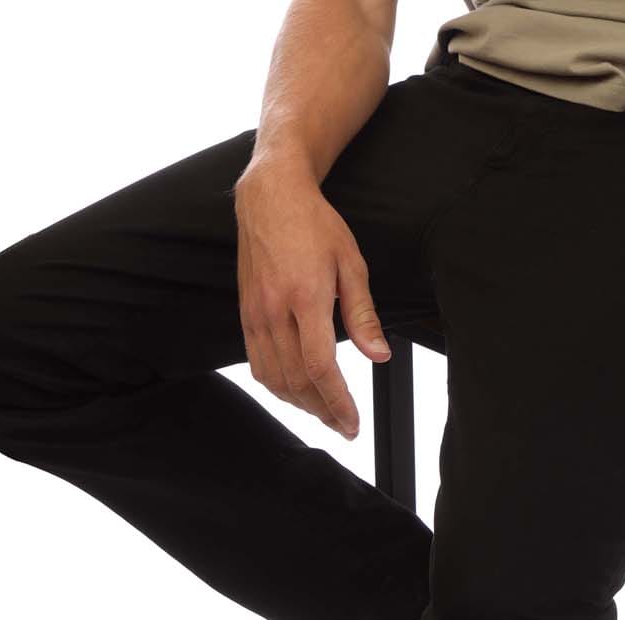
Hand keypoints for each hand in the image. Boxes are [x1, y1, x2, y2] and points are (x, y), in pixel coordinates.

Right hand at [233, 157, 391, 439]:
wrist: (271, 198)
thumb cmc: (316, 224)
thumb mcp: (352, 262)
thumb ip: (363, 313)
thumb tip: (378, 355)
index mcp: (305, 297)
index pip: (319, 367)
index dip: (337, 402)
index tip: (352, 423)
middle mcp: (275, 310)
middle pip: (296, 381)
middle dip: (322, 411)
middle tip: (343, 425)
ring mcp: (255, 314)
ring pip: (273, 378)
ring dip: (299, 404)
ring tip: (323, 412)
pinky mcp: (245, 313)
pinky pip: (256, 362)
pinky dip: (276, 385)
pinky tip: (294, 389)